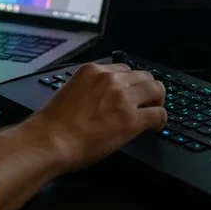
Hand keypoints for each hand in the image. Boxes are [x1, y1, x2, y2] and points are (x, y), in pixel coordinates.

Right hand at [28, 63, 166, 171]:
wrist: (51, 139)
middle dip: (147, 89)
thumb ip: (90, 88)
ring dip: (157, 101)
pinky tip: (153, 127)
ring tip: (153, 113)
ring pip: (157, 90)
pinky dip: (159, 120)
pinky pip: (159, 114)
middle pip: (144, 76)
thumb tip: (102, 98)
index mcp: (93, 70)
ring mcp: (123, 98)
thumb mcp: (71, 91)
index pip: (124, 69)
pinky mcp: (132, 119)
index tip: (131, 93)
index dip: (130, 83)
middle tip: (146, 103)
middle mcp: (111, 79)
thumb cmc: (54, 122)